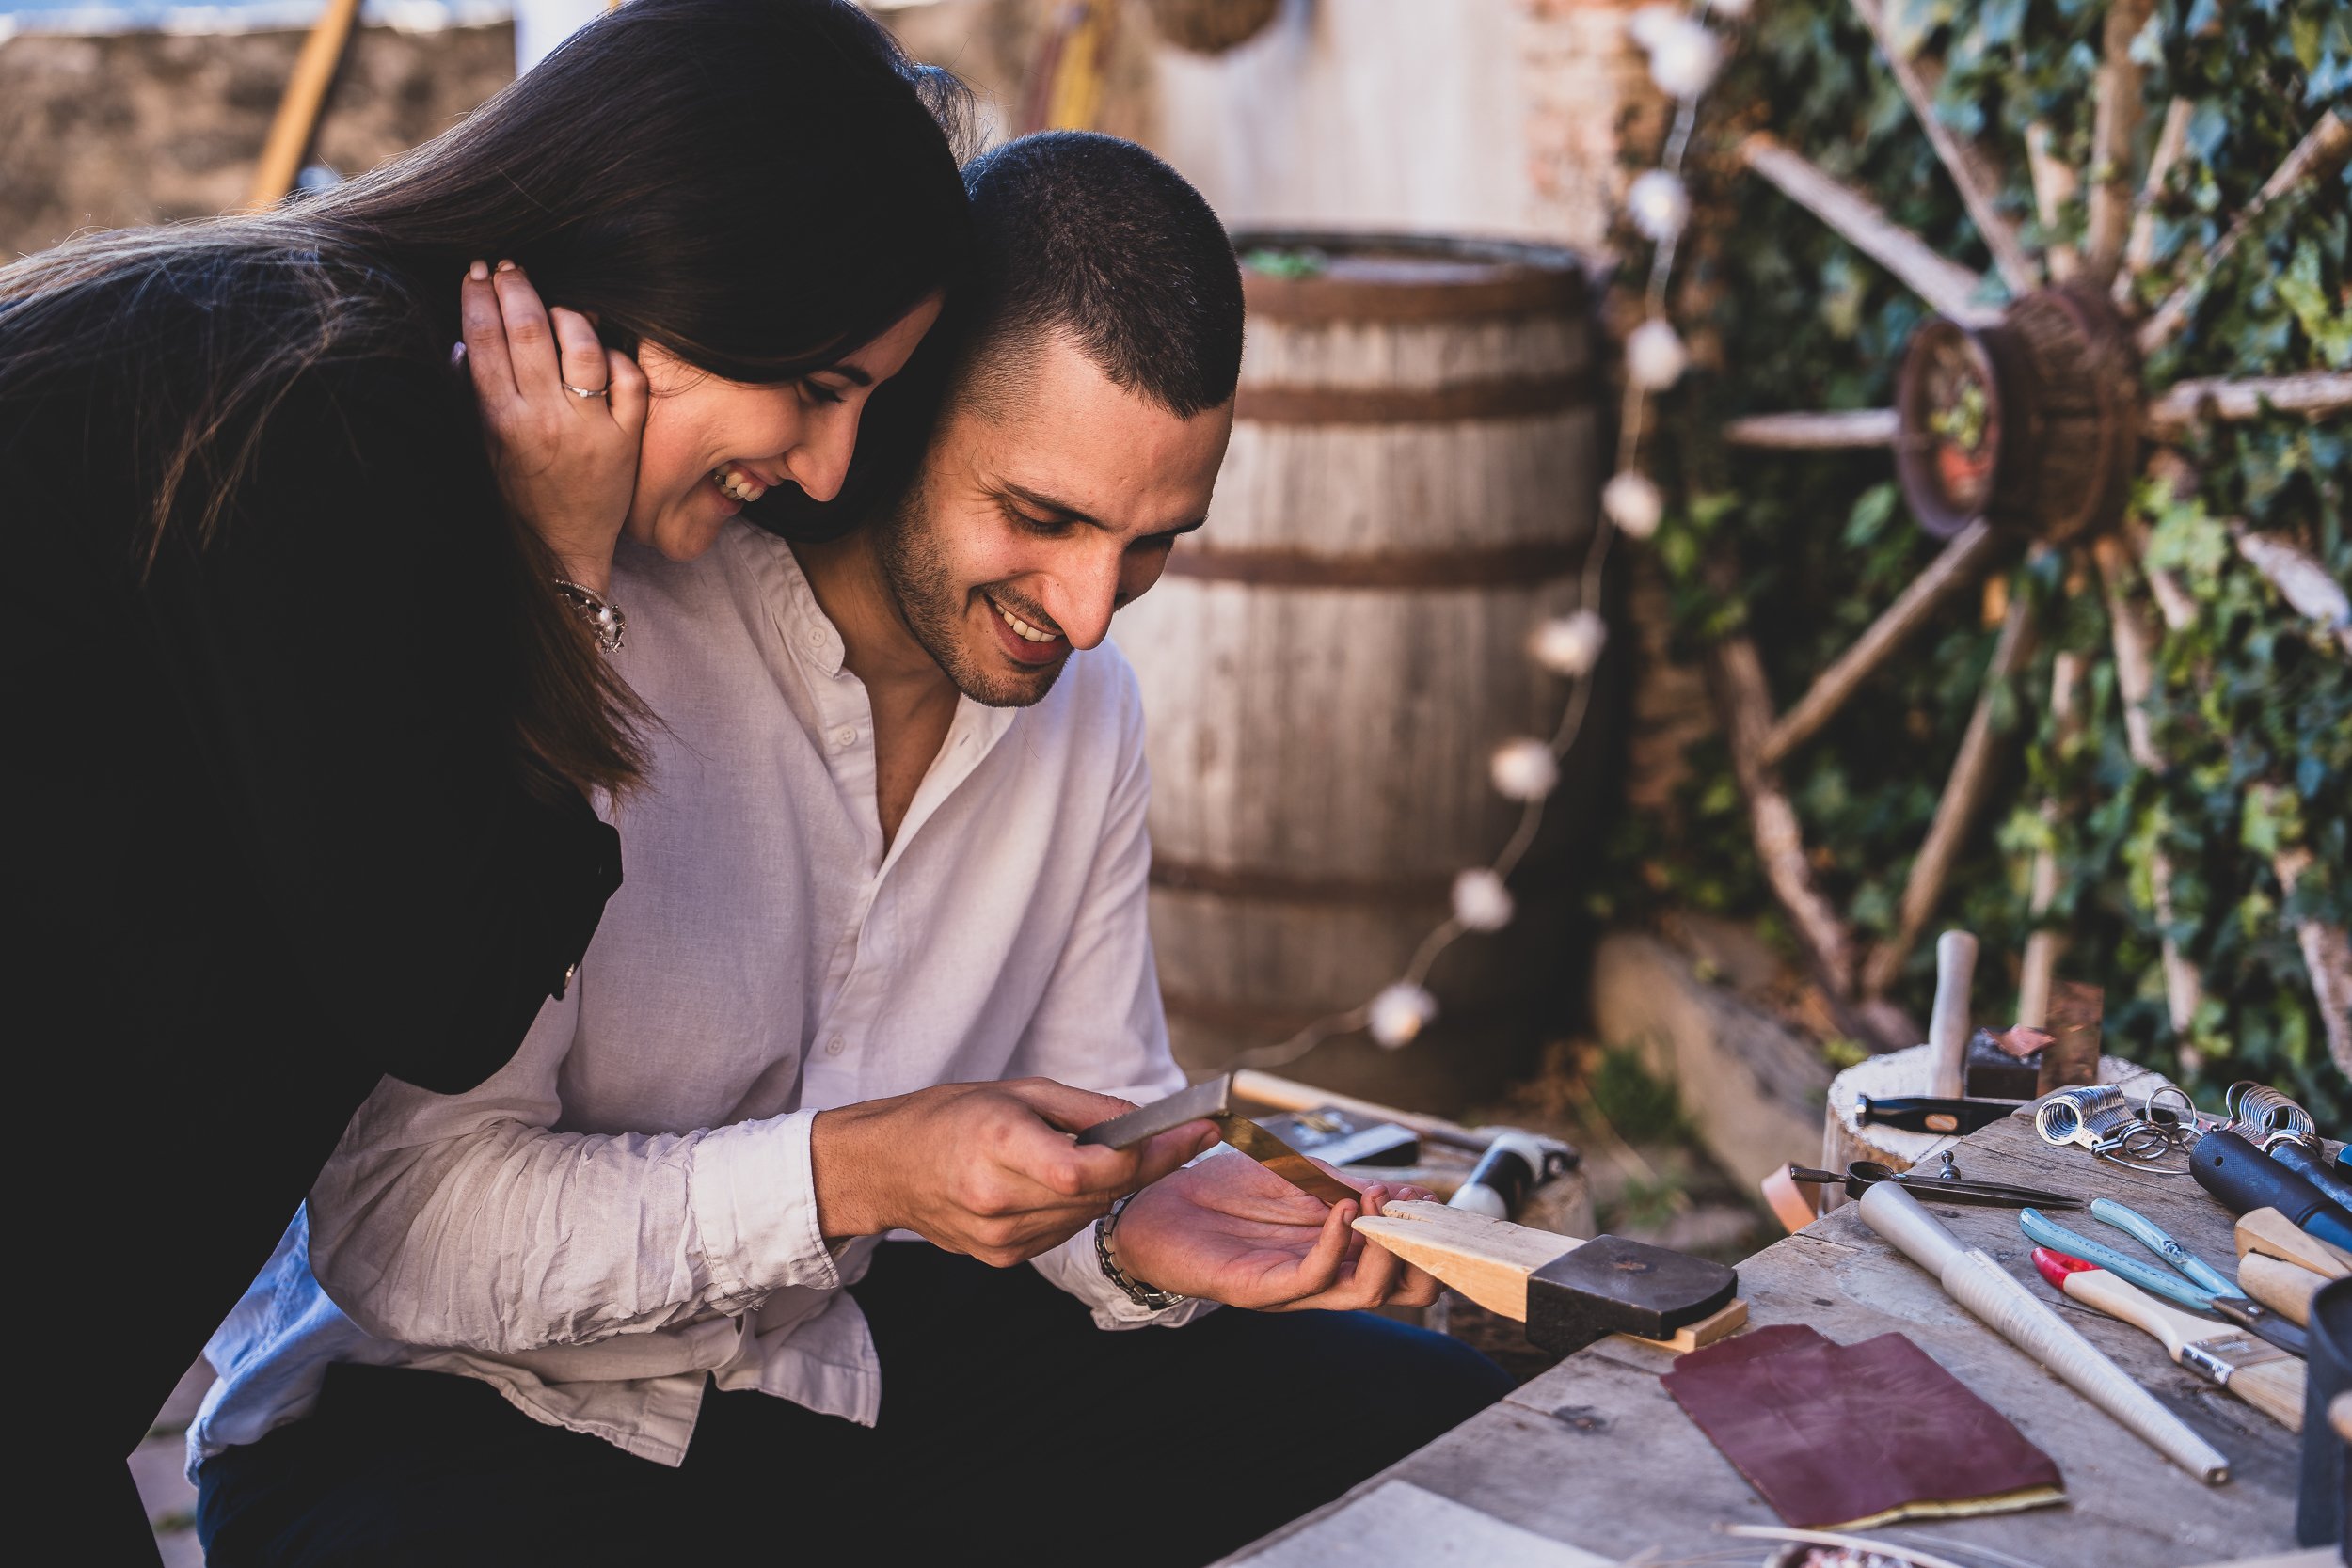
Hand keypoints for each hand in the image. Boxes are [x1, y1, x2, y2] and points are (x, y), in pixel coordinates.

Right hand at [459, 259, 647, 594]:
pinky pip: (628, 378)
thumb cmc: (521, 494)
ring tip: (555, 306)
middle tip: (510, 266)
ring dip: (568, 314)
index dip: (479, 299)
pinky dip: (614, 355)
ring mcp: (591, 428)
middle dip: (517, 289)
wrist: (565, 546)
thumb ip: (473, 396)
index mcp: (503, 421)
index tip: (477, 270)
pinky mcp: (627, 437)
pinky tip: (599, 346)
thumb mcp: (486, 448)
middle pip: (530, 334)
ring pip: (583, 347)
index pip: (485, 343)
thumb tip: (462, 344)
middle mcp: (547, 420)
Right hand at [810, 1079, 1216, 1267]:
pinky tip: (1058, 1183)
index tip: (1191, 1132)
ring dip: (1109, 1186)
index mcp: (999, 1145)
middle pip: (1100, 1193)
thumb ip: (1086, 1110)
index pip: (1089, 1169)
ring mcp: (999, 1237)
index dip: (1147, 1154)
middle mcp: (998, 1199)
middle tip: (1181, 1138)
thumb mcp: (1018, 1091)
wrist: (885, 1168)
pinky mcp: (1001, 1259)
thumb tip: (1145, 1123)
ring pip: (1088, 1215)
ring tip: (1102, 1153)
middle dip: (1145, 1165)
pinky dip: (1076, 1207)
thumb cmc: (949, 1117)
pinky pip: (1064, 1231)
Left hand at [1107, 1155, 1442, 1311]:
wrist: (1155, 1202)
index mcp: (1340, 1248)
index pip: (1408, 1260)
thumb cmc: (1222, 1191)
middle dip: (1423, 1251)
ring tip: (1377, 1202)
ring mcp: (1297, 1286)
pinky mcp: (1262, 1289)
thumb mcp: (1295, 1175)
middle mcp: (1327, 1274)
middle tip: (1411, 1209)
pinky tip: (1341, 1209)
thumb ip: (1341, 1184)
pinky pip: (1314, 1277)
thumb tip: (1399, 1192)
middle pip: (1404, 1290)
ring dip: (1385, 1247)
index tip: (1425, 1197)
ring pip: (1367, 1293)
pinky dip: (1336, 1243)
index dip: (1428, 1232)